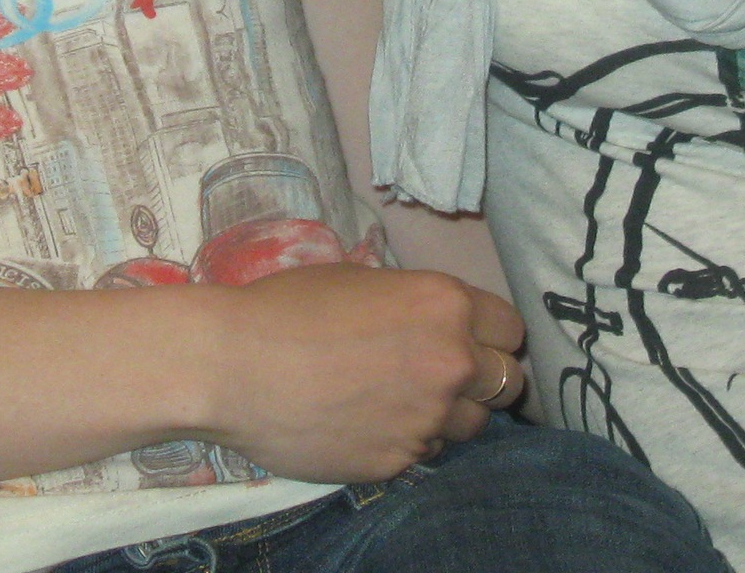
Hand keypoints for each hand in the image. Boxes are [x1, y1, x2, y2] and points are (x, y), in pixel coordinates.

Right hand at [191, 264, 528, 483]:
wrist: (233, 364)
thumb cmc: (288, 307)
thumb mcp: (363, 281)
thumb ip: (416, 306)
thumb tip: (434, 325)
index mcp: (445, 305)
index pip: (511, 328)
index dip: (491, 334)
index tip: (471, 341)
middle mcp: (451, 362)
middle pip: (508, 381)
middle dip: (484, 379)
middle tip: (444, 376)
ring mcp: (427, 418)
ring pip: (473, 425)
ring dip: (449, 415)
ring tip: (402, 403)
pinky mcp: (397, 462)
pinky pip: (424, 454)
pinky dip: (407, 441)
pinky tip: (368, 424)